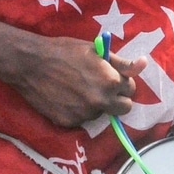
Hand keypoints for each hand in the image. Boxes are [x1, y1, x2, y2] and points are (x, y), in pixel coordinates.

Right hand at [11, 37, 144, 128]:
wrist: (29, 63)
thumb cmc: (65, 51)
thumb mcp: (97, 51)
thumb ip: (122, 62)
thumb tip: (144, 63)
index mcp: (111, 82)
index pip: (131, 90)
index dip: (122, 82)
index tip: (112, 77)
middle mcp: (100, 101)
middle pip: (123, 108)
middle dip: (117, 99)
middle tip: (102, 87)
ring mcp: (83, 114)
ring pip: (101, 113)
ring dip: (96, 104)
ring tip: (79, 89)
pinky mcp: (67, 122)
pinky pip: (81, 119)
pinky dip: (78, 111)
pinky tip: (67, 97)